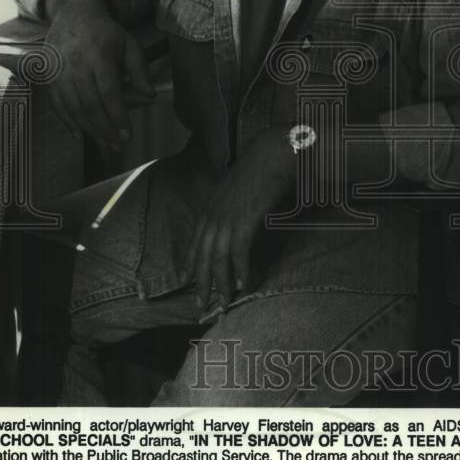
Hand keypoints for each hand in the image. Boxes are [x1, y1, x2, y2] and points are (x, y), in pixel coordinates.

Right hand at [44, 0, 153, 147]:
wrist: (73, 14)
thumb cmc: (106, 32)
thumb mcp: (129, 44)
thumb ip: (140, 70)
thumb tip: (150, 96)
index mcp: (99, 56)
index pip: (109, 93)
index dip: (118, 116)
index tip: (128, 135)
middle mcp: (76, 65)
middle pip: (90, 105)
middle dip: (105, 129)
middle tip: (118, 146)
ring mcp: (59, 72)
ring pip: (73, 108)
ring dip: (89, 130)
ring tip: (105, 145)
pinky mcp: (49, 77)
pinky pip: (58, 104)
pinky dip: (67, 122)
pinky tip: (79, 135)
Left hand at [186, 126, 296, 309]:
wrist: (271, 153)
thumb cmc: (259, 167)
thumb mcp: (238, 187)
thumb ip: (233, 204)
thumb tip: (237, 217)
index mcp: (212, 207)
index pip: (196, 242)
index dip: (191, 263)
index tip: (188, 280)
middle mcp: (215, 215)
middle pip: (204, 256)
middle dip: (202, 283)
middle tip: (200, 306)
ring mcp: (228, 218)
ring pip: (219, 259)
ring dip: (222, 284)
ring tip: (224, 303)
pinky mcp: (245, 221)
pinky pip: (239, 253)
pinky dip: (241, 270)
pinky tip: (244, 285)